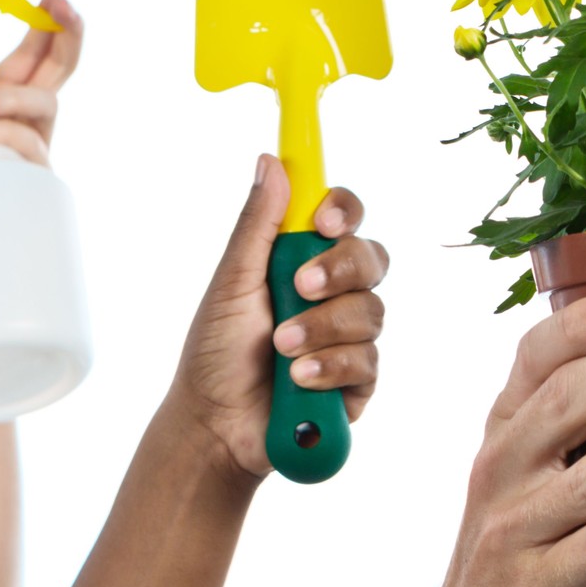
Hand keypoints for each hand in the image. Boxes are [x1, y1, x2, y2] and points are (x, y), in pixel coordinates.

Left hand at [0, 0, 84, 179]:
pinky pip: (28, 146)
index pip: (37, 51)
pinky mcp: (32, 172)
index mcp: (6, 93)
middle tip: (64, 4)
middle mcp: (27, 114)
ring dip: (15, 98)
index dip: (48, 21)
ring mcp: (33, 142)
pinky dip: (3, 133)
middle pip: (62, 67)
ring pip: (46, 103)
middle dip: (67, 32)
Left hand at [169, 156, 388, 478]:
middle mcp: (334, 293)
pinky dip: (330, 366)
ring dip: (322, 329)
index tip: (324, 222)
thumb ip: (257, 225)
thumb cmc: (214, 353)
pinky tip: (299, 379)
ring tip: (282, 350)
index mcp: (303, 259)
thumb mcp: (231, 282)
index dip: (344, 211)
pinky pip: (368, 360)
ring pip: (370, 311)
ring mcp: (350, 336)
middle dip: (338, 271)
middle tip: (300, 287)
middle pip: (371, 258)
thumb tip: (271, 161)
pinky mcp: (359, 379)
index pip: (344, 217)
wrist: (214, 425)